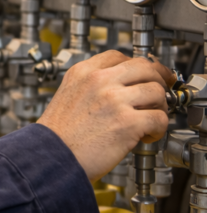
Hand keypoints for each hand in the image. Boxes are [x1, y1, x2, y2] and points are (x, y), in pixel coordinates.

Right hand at [38, 51, 174, 181]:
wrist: (51, 156)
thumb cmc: (58, 134)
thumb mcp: (68, 95)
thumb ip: (92, 86)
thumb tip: (122, 87)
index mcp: (83, 72)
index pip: (118, 56)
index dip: (137, 65)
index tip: (146, 73)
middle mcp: (99, 81)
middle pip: (144, 67)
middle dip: (158, 79)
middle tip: (162, 91)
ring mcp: (114, 100)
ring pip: (156, 91)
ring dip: (159, 106)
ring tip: (150, 118)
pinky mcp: (127, 122)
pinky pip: (160, 118)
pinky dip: (159, 129)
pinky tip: (147, 135)